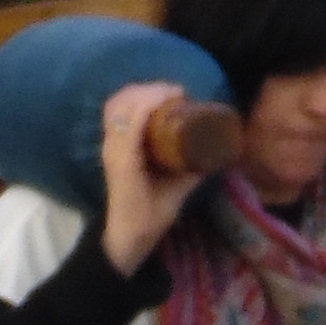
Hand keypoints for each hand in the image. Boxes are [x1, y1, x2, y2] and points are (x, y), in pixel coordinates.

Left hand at [98, 80, 213, 276]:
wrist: (124, 235)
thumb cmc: (149, 217)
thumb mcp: (174, 195)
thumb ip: (192, 174)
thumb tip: (217, 153)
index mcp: (127, 159)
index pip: (134, 117)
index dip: (155, 98)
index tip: (179, 95)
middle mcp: (113, 147)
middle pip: (122, 103)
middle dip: (149, 90)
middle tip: (177, 93)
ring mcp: (108, 146)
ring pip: (115, 104)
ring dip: (139, 92)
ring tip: (165, 94)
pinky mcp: (109, 147)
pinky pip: (115, 114)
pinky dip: (131, 101)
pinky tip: (151, 102)